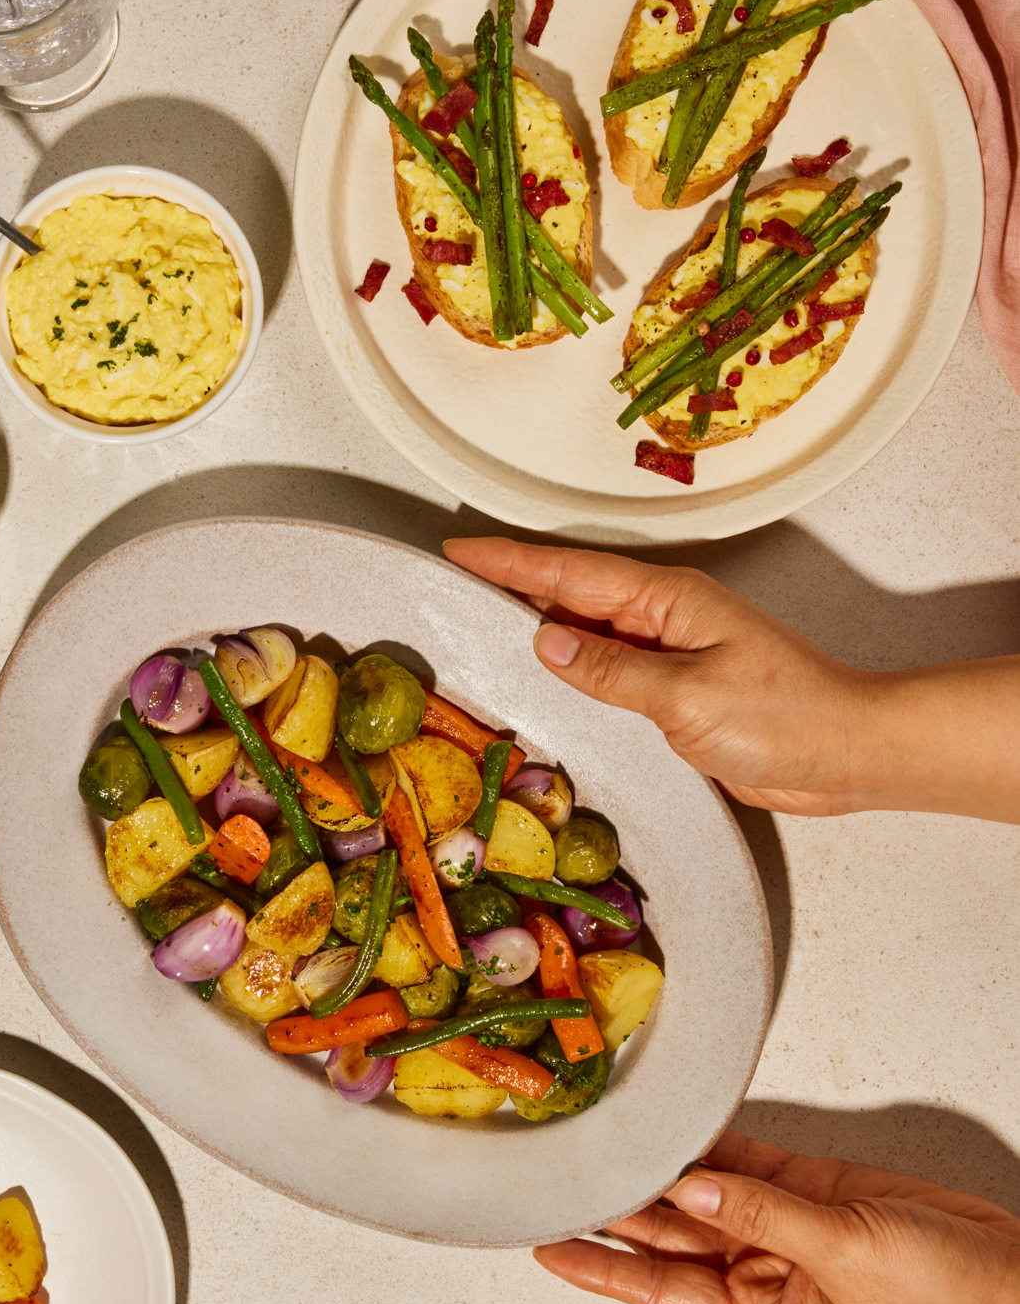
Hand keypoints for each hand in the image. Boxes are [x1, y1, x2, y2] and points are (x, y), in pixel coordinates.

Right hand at [443, 537, 1019, 821]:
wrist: (849, 753)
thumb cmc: (788, 718)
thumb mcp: (687, 698)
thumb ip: (612, 672)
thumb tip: (546, 644)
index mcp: (668, 600)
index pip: (570, 575)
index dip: (510, 563)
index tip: (460, 550)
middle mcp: (667, 617)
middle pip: (573, 593)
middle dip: (513, 584)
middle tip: (454, 580)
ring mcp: (673, 651)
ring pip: (588, 631)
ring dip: (538, 626)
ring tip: (479, 624)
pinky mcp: (679, 689)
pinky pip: (610, 670)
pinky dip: (572, 670)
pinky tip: (547, 681)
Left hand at [536, 1130, 1019, 1303]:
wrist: (1005, 1270)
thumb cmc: (937, 1296)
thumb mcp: (843, 1256)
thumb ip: (762, 1216)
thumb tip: (688, 1190)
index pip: (656, 1290)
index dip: (598, 1268)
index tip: (541, 1246)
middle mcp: (755, 1273)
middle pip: (665, 1238)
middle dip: (613, 1207)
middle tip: (558, 1171)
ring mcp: (776, 1228)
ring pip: (695, 1195)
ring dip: (654, 1170)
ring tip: (598, 1136)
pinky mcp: (804, 1190)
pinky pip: (740, 1163)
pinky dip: (707, 1143)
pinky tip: (668, 1121)